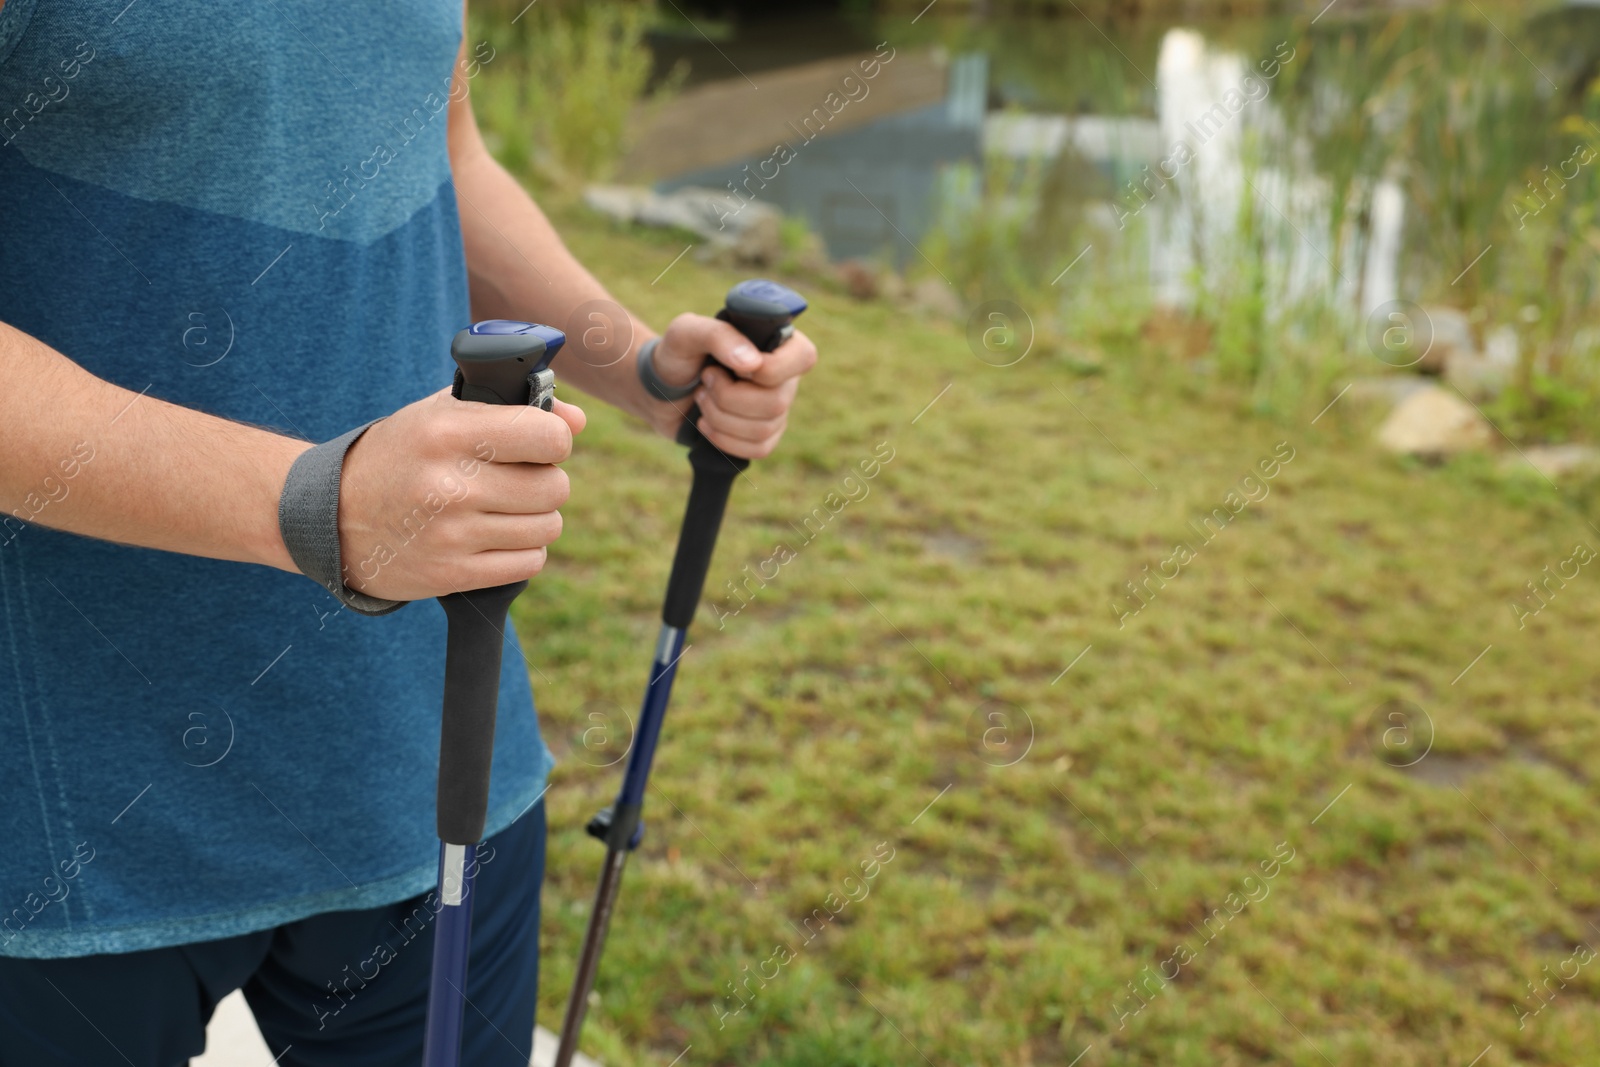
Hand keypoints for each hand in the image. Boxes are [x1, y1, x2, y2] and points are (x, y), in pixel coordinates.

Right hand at [337, 387, 585, 600]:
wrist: (331, 515)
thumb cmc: (401, 454)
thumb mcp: (443, 414)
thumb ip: (513, 407)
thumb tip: (579, 421)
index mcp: (448, 433)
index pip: (548, 437)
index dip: (554, 441)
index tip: (539, 445)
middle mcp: (451, 485)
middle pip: (554, 487)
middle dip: (546, 482)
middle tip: (518, 480)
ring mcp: (451, 534)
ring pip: (547, 527)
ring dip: (535, 519)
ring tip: (503, 509)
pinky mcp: (452, 573)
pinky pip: (529, 563)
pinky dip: (522, 551)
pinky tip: (494, 537)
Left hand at [649, 313, 816, 458]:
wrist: (662, 389)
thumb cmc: (678, 353)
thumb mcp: (687, 332)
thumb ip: (719, 336)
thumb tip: (752, 364)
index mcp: (777, 342)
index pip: (804, 357)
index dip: (769, 370)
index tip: (734, 367)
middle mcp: (785, 376)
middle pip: (777, 402)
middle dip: (728, 397)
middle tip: (706, 380)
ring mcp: (777, 408)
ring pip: (764, 429)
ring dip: (720, 417)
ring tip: (702, 398)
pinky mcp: (764, 435)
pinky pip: (759, 449)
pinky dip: (725, 440)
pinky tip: (707, 423)